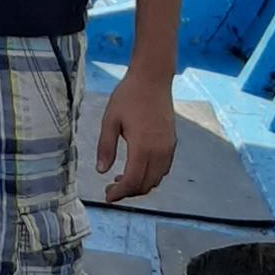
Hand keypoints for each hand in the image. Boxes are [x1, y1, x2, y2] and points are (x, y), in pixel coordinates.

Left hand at [96, 67, 176, 204]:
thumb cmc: (129, 96)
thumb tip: (101, 171)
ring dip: (140, 185)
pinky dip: (150, 176)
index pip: (132, 181)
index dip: (119, 193)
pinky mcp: (172, 143)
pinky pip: (163, 169)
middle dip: (128, 192)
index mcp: (142, 146)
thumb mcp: (110, 120)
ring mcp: (168, 148)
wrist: (153, 79)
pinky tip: (137, 168)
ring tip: (121, 179)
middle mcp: (159, 151)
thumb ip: (106, 147)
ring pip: (156, 179)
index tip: (107, 196)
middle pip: (145, 184)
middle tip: (111, 188)